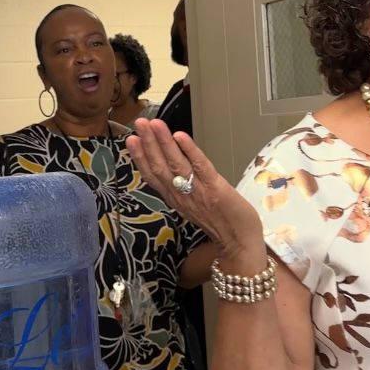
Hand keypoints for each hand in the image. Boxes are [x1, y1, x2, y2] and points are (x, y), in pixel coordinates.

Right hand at [126, 119, 263, 259]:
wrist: (239, 245)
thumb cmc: (222, 226)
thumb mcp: (193, 208)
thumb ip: (182, 191)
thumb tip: (176, 172)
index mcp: (175, 199)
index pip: (152, 176)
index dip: (139, 158)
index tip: (130, 140)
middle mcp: (181, 195)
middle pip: (159, 167)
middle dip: (147, 144)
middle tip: (139, 124)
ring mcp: (197, 192)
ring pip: (175, 164)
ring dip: (163, 142)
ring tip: (154, 125)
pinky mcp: (215, 189)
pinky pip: (200, 166)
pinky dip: (190, 150)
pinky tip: (180, 136)